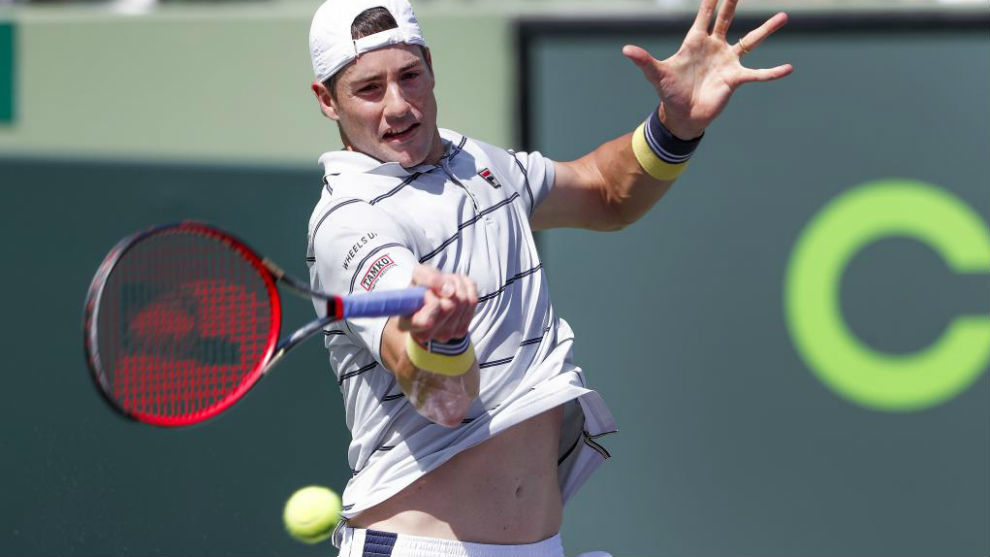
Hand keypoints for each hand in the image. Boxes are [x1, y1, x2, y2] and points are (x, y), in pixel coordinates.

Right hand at [398, 265, 477, 344]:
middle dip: (447, 285)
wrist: (430, 301)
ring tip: (447, 284)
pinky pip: (473, 301)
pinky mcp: (460, 332)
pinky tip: (457, 287)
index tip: (427, 292)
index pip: (426, 321)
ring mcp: (444, 335)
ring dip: (457, 284)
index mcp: (407, 323)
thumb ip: (428, 278)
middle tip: (439, 283)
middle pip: (449, 306)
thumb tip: (449, 290)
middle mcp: (425, 335)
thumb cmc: (421, 289)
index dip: (431, 300)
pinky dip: (467, 287)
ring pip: (463, 302)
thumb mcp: (418, 276)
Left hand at [622, 0, 791, 139]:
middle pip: (727, 18)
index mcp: (695, 42)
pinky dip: (772, 72)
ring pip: (751, 41)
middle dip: (733, 1)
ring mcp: (727, 61)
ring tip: (784, 16)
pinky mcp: (735, 79)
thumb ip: (644, 60)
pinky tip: (788, 68)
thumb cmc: (670, 92)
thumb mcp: (656, 74)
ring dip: (766, 29)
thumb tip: (625, 50)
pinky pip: (757, 74)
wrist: (682, 116)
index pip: (705, 14)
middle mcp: (714, 47)